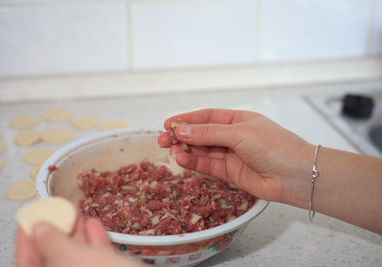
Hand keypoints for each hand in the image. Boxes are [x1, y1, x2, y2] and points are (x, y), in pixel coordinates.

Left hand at [15, 213, 142, 266]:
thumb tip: (40, 229)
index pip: (26, 265)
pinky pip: (95, 260)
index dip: (26, 241)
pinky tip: (93, 225)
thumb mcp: (73, 260)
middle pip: (51, 260)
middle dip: (55, 232)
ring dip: (75, 233)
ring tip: (76, 211)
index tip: (29, 219)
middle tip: (56, 211)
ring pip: (75, 259)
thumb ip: (52, 243)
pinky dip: (94, 242)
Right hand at [158, 108, 313, 203]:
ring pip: (202, 151)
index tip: (167, 124)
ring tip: (170, 151)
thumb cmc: (274, 146)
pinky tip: (182, 160)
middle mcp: (233, 136)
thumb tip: (180, 130)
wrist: (296, 176)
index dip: (186, 119)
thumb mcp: (239, 133)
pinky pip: (208, 166)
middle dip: (181, 136)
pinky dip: (194, 163)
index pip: (206, 116)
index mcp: (238, 120)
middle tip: (162, 140)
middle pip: (201, 134)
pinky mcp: (230, 173)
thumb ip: (208, 133)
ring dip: (185, 151)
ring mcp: (231, 155)